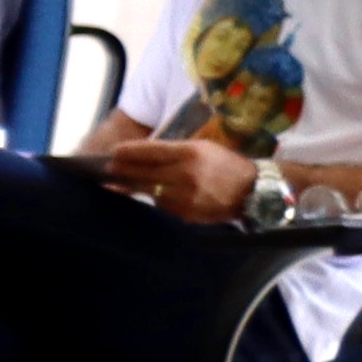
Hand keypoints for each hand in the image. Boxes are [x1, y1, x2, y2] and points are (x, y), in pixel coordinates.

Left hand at [100, 137, 260, 224]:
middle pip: (144, 173)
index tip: (114, 152)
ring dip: (134, 187)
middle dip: (123, 171)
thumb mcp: (202, 147)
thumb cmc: (224, 164)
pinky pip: (162, 205)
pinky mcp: (186, 213)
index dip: (129, 152)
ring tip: (119, 183)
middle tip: (107, 169)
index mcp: (190, 153)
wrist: (253, 191)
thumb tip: (140, 155)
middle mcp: (186, 174)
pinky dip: (155, 198)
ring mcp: (185, 196)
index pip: (150, 151)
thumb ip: (172, 151)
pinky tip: (150, 194)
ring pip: (149, 191)